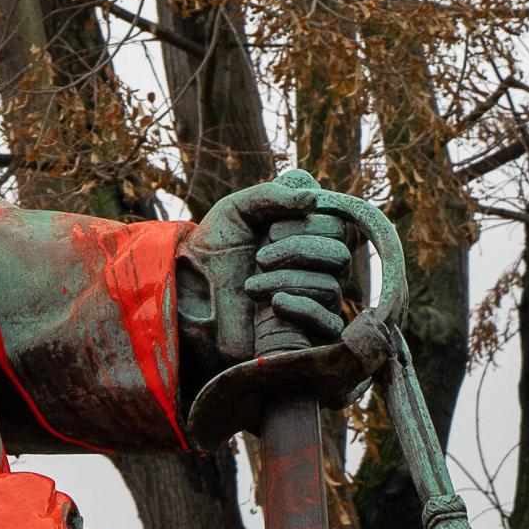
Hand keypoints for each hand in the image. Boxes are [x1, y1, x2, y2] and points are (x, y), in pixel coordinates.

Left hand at [176, 175, 356, 368]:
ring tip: (250, 286)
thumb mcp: (234, 211)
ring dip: (286, 280)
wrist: (188, 298)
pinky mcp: (308, 334)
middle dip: (297, 250)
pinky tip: (275, 304)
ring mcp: (314, 302)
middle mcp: (317, 268)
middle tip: (259, 257)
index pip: (336, 225)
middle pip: (339, 254)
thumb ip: (271, 194)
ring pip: (330, 286)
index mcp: (306, 236)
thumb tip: (314, 197)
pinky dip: (304, 309)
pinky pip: (330, 324)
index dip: (304, 223)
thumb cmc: (212, 252)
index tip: (268, 230)